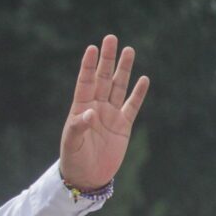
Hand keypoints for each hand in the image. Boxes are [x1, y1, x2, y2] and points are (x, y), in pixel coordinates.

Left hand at [60, 34, 149, 190]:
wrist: (87, 177)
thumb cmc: (74, 160)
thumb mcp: (71, 144)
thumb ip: (78, 127)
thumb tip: (90, 112)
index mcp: (80, 109)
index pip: (85, 83)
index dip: (88, 66)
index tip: (92, 48)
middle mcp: (96, 108)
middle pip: (103, 79)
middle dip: (107, 60)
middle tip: (111, 38)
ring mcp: (110, 115)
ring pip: (118, 87)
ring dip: (123, 70)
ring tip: (129, 50)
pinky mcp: (123, 125)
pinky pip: (132, 105)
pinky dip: (138, 93)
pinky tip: (143, 79)